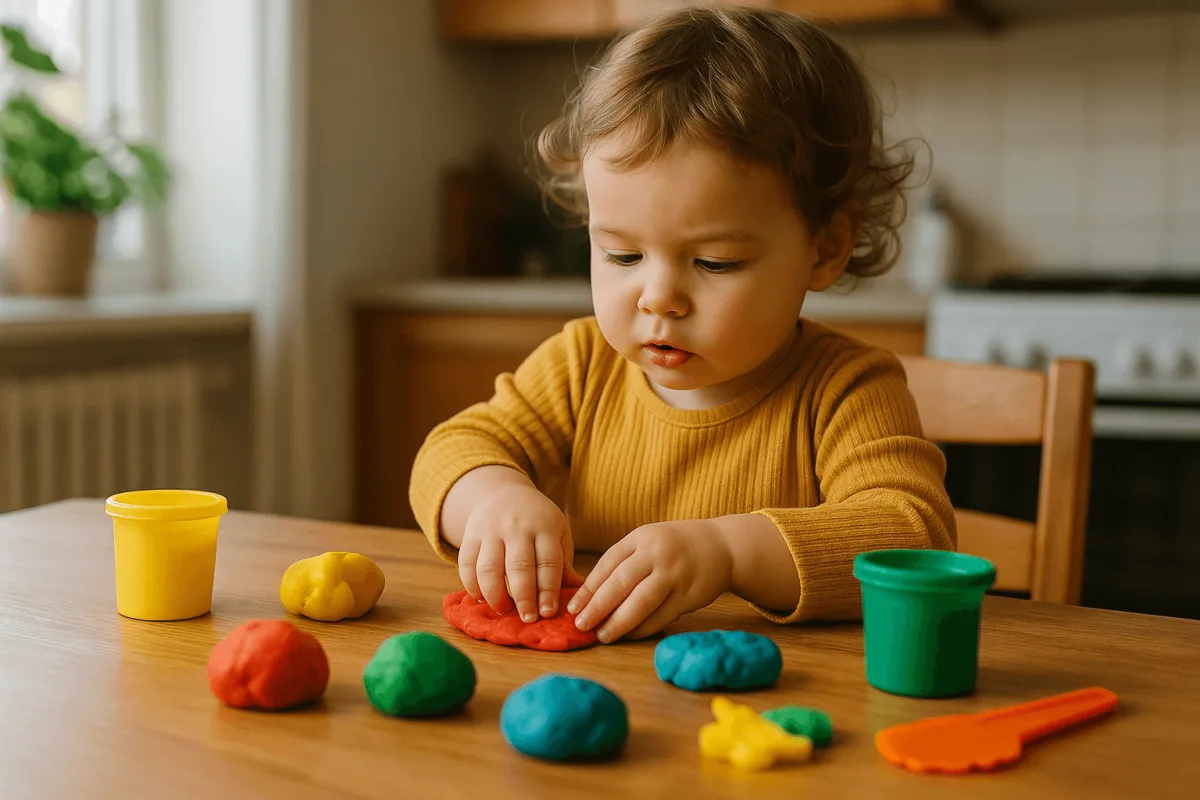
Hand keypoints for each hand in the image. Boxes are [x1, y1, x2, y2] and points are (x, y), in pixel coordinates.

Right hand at [458, 483, 583, 621]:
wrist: (504, 491)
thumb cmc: (538, 520)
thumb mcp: (558, 533)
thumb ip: (563, 564)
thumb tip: (578, 596)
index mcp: (545, 527)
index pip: (548, 563)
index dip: (548, 590)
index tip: (548, 613)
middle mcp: (517, 527)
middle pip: (519, 567)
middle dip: (524, 597)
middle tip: (528, 618)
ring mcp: (491, 530)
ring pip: (489, 568)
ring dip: (495, 595)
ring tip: (503, 610)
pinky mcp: (470, 535)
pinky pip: (467, 564)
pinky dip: (472, 585)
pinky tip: (482, 598)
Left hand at [567, 519, 732, 642]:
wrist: (723, 546)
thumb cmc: (676, 545)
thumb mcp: (649, 540)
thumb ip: (625, 561)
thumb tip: (591, 594)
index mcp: (641, 538)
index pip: (607, 564)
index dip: (588, 588)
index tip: (572, 607)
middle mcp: (657, 554)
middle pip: (620, 583)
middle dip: (597, 607)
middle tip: (581, 625)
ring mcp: (675, 575)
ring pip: (640, 602)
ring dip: (618, 622)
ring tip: (602, 635)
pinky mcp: (689, 595)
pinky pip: (661, 616)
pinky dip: (642, 628)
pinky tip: (628, 635)